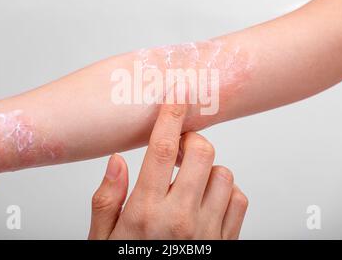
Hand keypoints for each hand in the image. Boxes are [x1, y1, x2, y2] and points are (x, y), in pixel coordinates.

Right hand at [89, 104, 247, 239]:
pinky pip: (239, 199)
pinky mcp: (226, 243)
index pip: (162, 150)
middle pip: (204, 153)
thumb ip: (107, 198)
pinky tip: (207, 201)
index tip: (176, 98)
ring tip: (190, 183)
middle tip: (180, 150)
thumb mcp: (102, 240)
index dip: (170, 117)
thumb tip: (118, 159)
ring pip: (225, 174)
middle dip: (193, 141)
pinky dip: (227, 192)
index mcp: (145, 213)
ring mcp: (209, 232)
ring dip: (209, 170)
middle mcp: (181, 219)